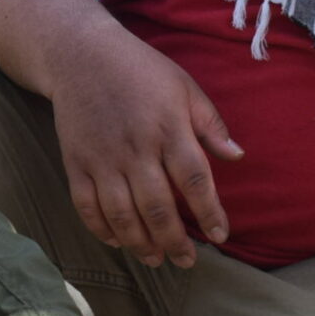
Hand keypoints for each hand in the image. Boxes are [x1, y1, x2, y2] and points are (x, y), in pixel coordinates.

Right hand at [43, 18, 241, 268]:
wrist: (80, 54)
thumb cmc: (141, 70)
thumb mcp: (184, 87)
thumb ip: (211, 125)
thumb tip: (237, 157)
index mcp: (169, 127)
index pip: (195, 180)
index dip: (210, 212)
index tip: (220, 235)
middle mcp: (136, 147)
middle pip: (158, 206)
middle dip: (175, 241)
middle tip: (187, 261)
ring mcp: (103, 158)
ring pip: (122, 215)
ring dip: (140, 243)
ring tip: (156, 258)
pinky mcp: (76, 163)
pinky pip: (87, 206)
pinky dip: (102, 229)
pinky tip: (118, 241)